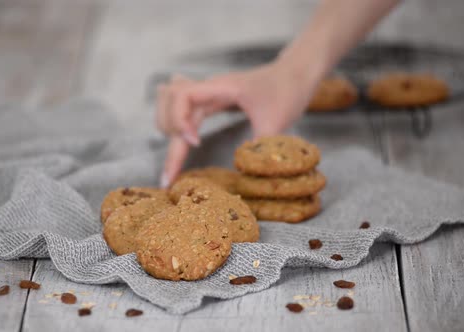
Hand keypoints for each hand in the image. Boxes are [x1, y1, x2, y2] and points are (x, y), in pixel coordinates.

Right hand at [156, 61, 314, 186]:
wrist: (296, 73)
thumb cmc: (287, 91)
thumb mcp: (277, 121)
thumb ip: (259, 147)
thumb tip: (243, 175)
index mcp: (221, 87)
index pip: (182, 96)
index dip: (179, 120)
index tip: (194, 144)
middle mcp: (209, 88)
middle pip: (169, 101)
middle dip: (169, 133)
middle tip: (175, 168)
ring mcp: (208, 92)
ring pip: (169, 100)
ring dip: (167, 124)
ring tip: (176, 156)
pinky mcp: (211, 99)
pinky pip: (180, 105)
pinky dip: (174, 121)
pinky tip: (180, 140)